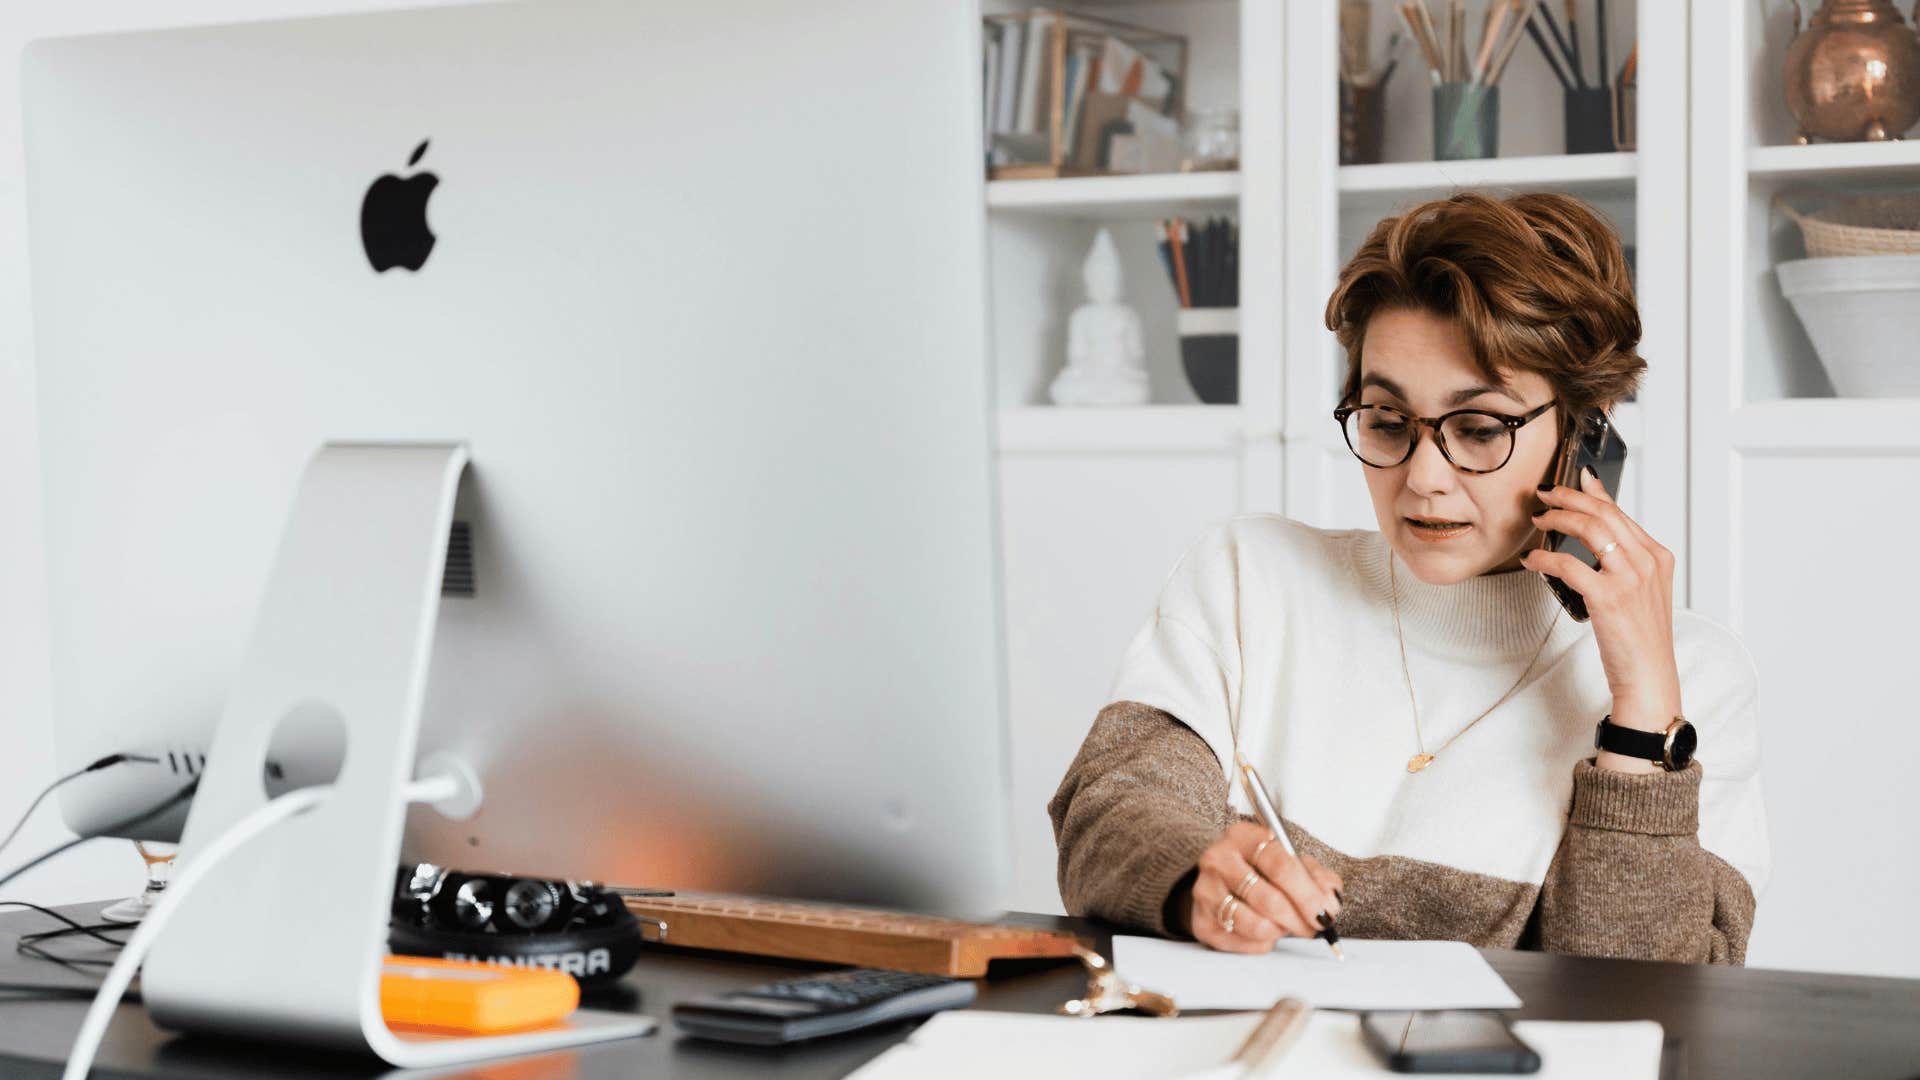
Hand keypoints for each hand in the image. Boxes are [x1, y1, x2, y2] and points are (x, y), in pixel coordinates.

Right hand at [1187, 821, 1342, 953]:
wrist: (1222, 881)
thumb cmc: (1262, 870)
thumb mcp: (1292, 862)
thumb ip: (1317, 877)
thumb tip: (1328, 901)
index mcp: (1243, 836)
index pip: (1281, 865)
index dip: (1308, 894)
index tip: (1325, 912)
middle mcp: (1218, 860)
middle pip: (1269, 899)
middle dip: (1299, 920)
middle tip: (1312, 927)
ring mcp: (1205, 891)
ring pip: (1255, 924)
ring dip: (1279, 931)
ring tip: (1284, 925)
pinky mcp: (1201, 921)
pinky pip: (1241, 942)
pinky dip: (1262, 943)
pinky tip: (1264, 931)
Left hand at [1521, 468, 1682, 769]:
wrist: (1649, 676)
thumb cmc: (1640, 638)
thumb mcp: (1642, 592)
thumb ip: (1624, 561)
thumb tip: (1596, 535)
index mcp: (1658, 556)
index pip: (1621, 513)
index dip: (1593, 493)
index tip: (1573, 480)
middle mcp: (1648, 562)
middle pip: (1603, 513)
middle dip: (1569, 498)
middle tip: (1544, 495)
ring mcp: (1630, 578)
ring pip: (1589, 530)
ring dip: (1558, 518)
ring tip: (1538, 519)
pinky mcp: (1608, 597)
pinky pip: (1569, 565)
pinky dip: (1545, 558)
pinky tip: (1532, 560)